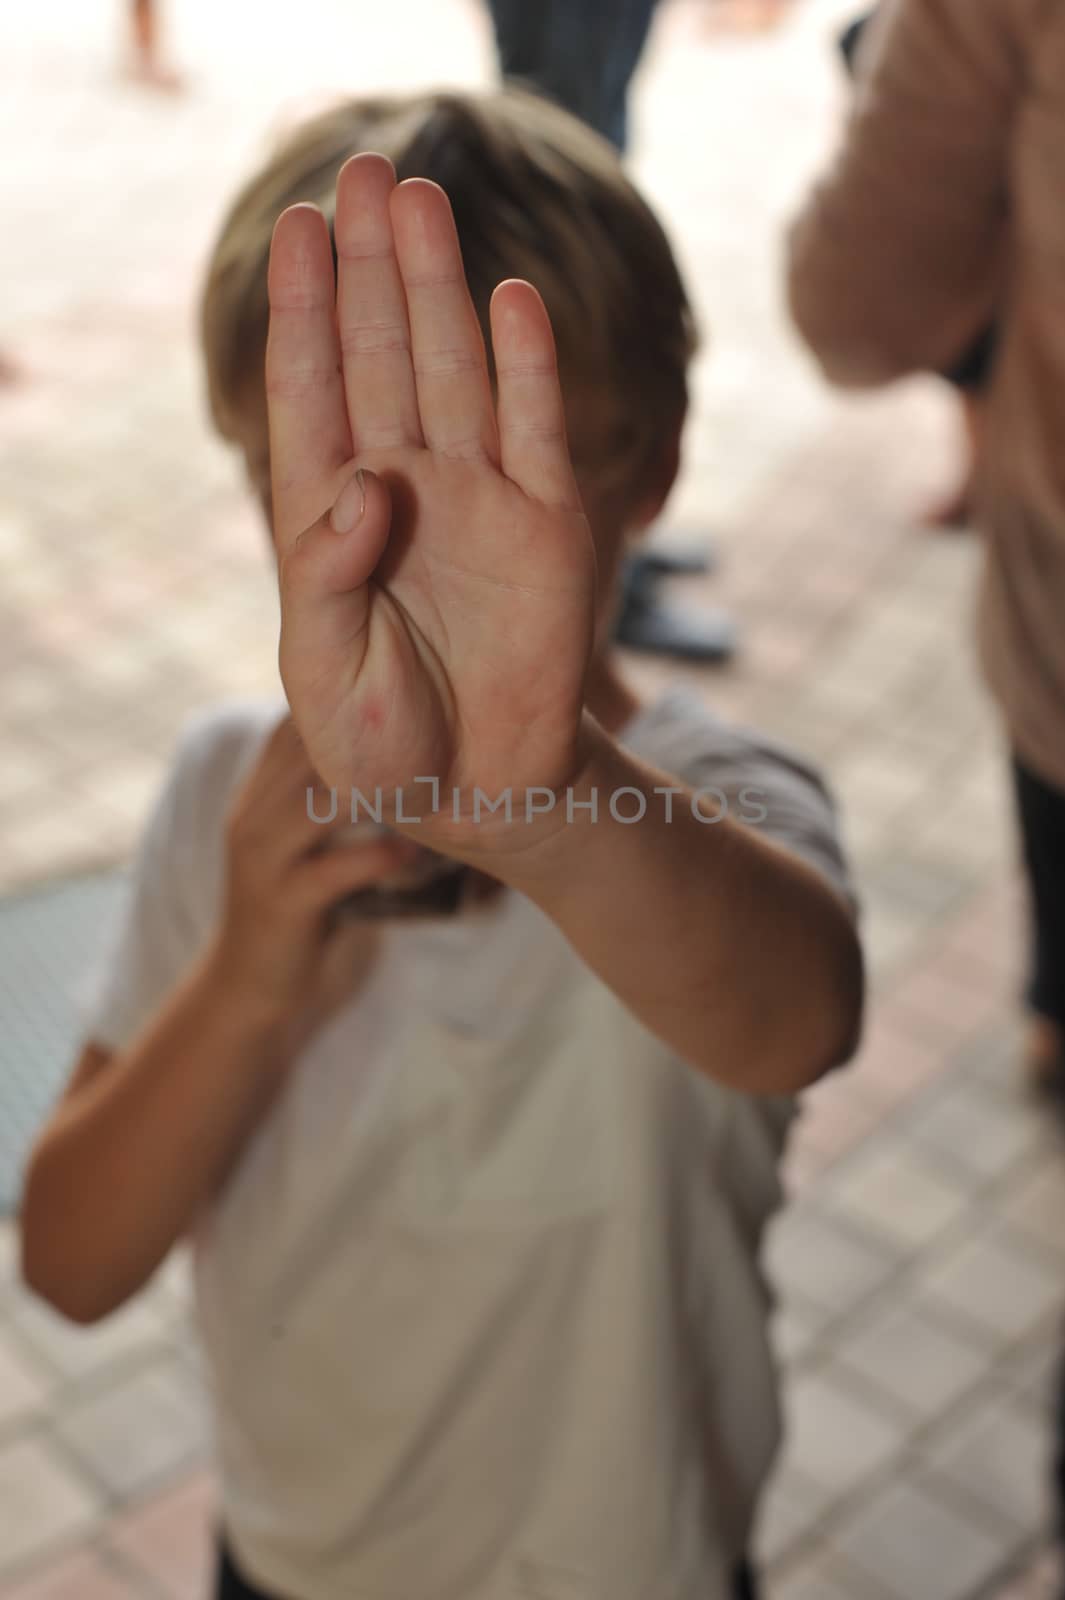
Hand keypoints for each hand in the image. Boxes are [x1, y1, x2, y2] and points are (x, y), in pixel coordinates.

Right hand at [208, 716, 416, 1029]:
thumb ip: (331, 794)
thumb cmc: (295, 901)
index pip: (292, 726)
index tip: (406, 690)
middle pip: (308, 753)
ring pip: (320, 804)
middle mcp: (253, 815)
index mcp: (258, 794)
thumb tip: (398, 750)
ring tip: (438, 781)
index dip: (343, 702)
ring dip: (383, 791)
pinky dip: (382, 856)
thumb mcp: (302, 839)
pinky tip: (421, 851)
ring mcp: (263, 859)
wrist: (248, 982)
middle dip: (372, 738)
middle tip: (439, 726)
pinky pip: (336, 869)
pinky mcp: (282, 903)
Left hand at [266, 154, 596, 859]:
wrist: (480, 793)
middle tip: (365, 173)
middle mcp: (404, 490)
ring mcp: (479, 500)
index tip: (297, 229)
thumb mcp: (325, 675)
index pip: (312, 395)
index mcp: (330, 521)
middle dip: (371, 268)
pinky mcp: (548, 526)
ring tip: (421, 198)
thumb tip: (365, 481)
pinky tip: (510, 300)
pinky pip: (536, 431)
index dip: (304, 312)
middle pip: (382, 357)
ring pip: (454, 371)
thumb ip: (327, 578)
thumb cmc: (383, 743)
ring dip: (439, 288)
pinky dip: (526, 369)